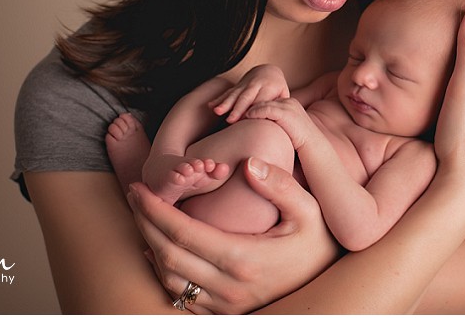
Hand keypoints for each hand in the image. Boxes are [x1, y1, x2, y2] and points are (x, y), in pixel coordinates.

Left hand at [127, 158, 337, 313]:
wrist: (332, 288)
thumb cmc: (320, 245)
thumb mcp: (310, 211)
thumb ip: (281, 185)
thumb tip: (249, 162)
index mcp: (244, 258)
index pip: (184, 233)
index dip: (155, 210)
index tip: (139, 187)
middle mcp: (229, 287)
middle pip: (168, 256)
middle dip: (144, 223)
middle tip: (133, 195)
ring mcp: (226, 304)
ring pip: (170, 280)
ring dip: (150, 247)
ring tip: (142, 217)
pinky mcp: (226, 312)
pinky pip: (182, 298)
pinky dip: (163, 274)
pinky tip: (156, 252)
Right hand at [209, 64, 289, 121]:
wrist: (268, 70)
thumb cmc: (278, 89)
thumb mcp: (283, 95)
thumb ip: (280, 106)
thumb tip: (278, 121)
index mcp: (269, 87)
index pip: (261, 101)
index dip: (254, 110)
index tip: (247, 123)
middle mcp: (256, 85)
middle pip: (246, 97)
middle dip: (237, 109)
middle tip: (230, 120)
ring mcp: (245, 85)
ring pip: (234, 94)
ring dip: (224, 103)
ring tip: (216, 111)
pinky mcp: (237, 86)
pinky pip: (227, 92)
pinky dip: (219, 99)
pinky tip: (210, 106)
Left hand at [241, 97, 313, 148]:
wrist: (315, 149)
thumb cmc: (299, 144)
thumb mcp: (284, 131)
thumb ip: (273, 127)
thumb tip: (259, 130)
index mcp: (287, 103)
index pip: (265, 100)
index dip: (251, 106)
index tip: (237, 112)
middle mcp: (288, 101)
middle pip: (261, 99)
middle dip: (246, 104)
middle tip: (232, 112)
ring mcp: (288, 105)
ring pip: (262, 102)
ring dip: (247, 108)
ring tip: (234, 115)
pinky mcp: (287, 112)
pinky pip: (266, 110)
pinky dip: (254, 113)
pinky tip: (246, 118)